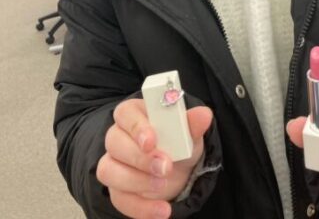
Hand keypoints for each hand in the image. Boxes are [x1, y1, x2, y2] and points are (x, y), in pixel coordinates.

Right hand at [96, 98, 212, 218]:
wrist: (179, 169)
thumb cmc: (178, 142)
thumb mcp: (189, 132)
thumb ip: (192, 123)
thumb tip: (204, 114)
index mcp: (134, 114)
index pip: (125, 113)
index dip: (136, 127)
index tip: (152, 141)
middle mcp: (118, 136)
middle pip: (114, 142)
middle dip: (140, 158)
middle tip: (165, 167)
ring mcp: (113, 163)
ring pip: (109, 171)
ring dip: (137, 181)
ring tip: (163, 186)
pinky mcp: (116, 189)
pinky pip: (119, 199)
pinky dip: (140, 207)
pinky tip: (162, 210)